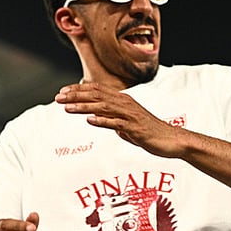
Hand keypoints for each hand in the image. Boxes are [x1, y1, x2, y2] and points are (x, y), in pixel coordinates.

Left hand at [55, 82, 182, 157]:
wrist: (172, 140)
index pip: (97, 90)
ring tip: (67, 108)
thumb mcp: (128, 125)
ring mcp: (131, 116)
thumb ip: (113, 120)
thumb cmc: (150, 133)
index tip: (62, 92)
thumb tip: (100, 121)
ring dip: (84, 107)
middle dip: (76, 95)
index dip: (79, 90)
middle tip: (58, 97)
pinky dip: (102, 121)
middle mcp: (126, 104)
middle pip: (97, 95)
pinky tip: (90, 121)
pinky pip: (117, 123)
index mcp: (123, 101)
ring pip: (103, 107)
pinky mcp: (136, 128)